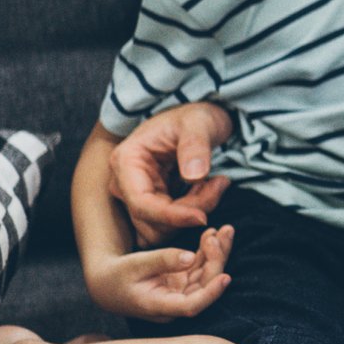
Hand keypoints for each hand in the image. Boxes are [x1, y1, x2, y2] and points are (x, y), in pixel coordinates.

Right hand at [85, 225, 234, 320]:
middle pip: (205, 284)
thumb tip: (190, 257)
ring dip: (218, 252)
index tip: (226, 277)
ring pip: (206, 273)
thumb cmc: (117, 276)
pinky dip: (207, 250)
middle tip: (224, 232)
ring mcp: (181, 291)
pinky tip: (213, 233)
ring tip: (225, 230)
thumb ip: (163, 261)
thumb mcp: (135, 265)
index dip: (211, 294)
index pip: (191, 306)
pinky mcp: (182, 280)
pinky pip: (200, 265)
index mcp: (161, 305)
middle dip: (218, 258)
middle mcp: (175, 301)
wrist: (107, 282)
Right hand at [109, 103, 233, 245]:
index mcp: (126, 161)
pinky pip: (170, 222)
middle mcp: (124, 183)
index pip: (141, 203)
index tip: (202, 217)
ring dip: (192, 211)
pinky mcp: (151, 203)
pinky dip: (192, 212)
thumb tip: (194, 175)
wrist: (198, 120)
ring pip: (161, 226)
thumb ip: (195, 145)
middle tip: (220, 184)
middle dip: (189, 210)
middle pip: (151, 220)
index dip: (171, 216)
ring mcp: (136, 195)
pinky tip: (207, 189)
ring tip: (215, 183)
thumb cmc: (195, 117)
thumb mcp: (199, 123)